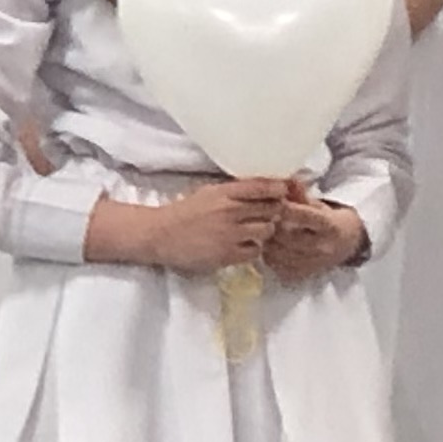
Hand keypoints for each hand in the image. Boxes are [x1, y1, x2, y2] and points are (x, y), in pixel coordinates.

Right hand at [110, 178, 292, 275]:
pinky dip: (252, 249)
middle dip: (273, 212)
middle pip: (271, 209)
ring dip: (264, 231)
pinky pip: (255, 251)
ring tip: (253, 232)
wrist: (159, 235)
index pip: (263, 186)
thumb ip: (234, 191)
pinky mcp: (227, 254)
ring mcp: (229, 234)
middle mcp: (230, 211)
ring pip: (267, 230)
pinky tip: (242, 246)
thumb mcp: (208, 193)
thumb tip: (263, 189)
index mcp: (224, 192)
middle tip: (267, 215)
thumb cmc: (184, 212)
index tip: (283, 192)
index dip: (279, 189)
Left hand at [263, 190, 368, 281]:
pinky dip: (269, 255)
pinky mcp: (302, 275)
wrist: (347, 244)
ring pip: (276, 252)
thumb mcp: (319, 205)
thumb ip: (301, 194)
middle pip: (285, 236)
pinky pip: (275, 266)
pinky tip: (272, 246)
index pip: (303, 216)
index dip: (284, 208)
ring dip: (267, 241)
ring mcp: (312, 264)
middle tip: (265, 218)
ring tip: (268, 232)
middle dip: (272, 225)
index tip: (274, 202)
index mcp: (330, 226)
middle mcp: (322, 247)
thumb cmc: (328, 220)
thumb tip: (288, 180)